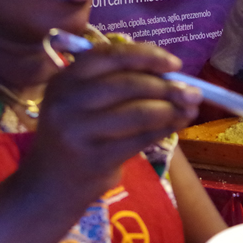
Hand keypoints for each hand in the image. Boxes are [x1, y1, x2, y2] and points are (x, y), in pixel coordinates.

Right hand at [20, 41, 201, 213]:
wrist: (49, 186)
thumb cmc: (77, 137)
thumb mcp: (82, 103)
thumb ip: (118, 84)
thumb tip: (173, 76)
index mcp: (65, 79)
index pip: (110, 55)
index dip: (147, 56)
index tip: (175, 64)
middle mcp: (67, 101)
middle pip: (129, 84)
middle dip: (168, 87)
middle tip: (194, 93)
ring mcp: (78, 131)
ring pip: (139, 112)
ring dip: (172, 110)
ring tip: (190, 109)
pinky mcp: (95, 158)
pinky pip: (142, 138)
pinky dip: (166, 129)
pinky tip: (178, 125)